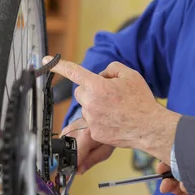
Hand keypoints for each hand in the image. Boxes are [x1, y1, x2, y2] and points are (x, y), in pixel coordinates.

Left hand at [46, 57, 180, 162]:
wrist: (150, 127)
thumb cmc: (141, 101)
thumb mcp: (130, 75)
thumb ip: (112, 69)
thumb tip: (101, 76)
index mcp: (97, 86)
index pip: (74, 72)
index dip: (58, 65)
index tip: (45, 61)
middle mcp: (91, 103)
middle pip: (81, 92)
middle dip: (91, 90)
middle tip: (110, 94)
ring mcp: (92, 119)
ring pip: (87, 107)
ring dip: (97, 106)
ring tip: (117, 109)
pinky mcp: (95, 133)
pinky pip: (92, 121)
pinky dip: (101, 119)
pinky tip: (116, 120)